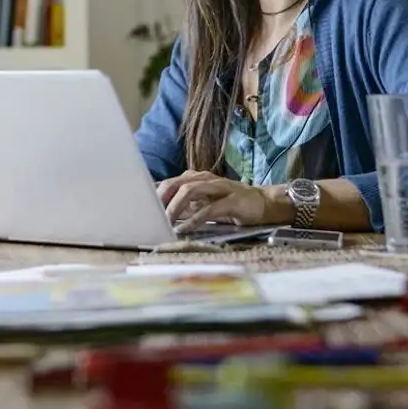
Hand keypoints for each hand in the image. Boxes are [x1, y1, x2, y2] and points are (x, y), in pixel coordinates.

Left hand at [157, 170, 287, 234]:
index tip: (142, 207)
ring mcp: (219, 188)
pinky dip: (194, 219)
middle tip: (151, 215)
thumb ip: (187, 207)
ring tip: (166, 222)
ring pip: (190, 190)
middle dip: (161, 198)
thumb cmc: (232, 205)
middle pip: (176, 182)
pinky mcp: (232, 201)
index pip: (170, 182)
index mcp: (197, 179)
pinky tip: (185, 229)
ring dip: (175, 207)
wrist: (265, 204)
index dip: (155, 193)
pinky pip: (209, 208)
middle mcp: (206, 179)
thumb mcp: (205, 204)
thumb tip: (163, 216)